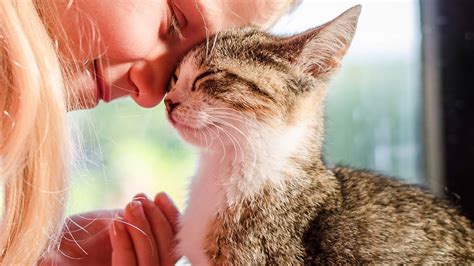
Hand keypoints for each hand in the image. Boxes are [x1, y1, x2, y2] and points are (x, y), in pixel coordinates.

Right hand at [40, 192, 179, 265]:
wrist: (73, 241)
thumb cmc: (57, 254)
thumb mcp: (53, 259)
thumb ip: (54, 262)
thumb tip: (46, 259)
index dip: (126, 249)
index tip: (115, 223)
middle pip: (154, 262)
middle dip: (143, 232)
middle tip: (130, 206)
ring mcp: (151, 260)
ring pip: (169, 250)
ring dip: (157, 220)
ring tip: (139, 200)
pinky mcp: (158, 241)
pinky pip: (175, 235)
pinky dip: (172, 215)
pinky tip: (158, 196)